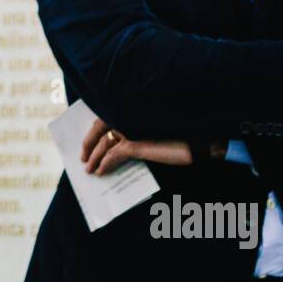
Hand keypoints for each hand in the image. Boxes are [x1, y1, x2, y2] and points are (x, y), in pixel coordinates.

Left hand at [80, 117, 218, 174]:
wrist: (199, 142)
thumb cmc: (179, 137)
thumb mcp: (152, 133)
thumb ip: (135, 133)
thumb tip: (119, 146)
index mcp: (132, 109)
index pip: (105, 116)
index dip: (94, 130)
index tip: (88, 142)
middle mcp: (129, 114)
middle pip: (99, 126)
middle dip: (89, 143)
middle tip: (83, 157)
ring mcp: (131, 127)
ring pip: (104, 142)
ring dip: (94, 157)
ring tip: (90, 169)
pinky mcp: (135, 142)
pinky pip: (113, 154)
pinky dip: (105, 163)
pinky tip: (101, 172)